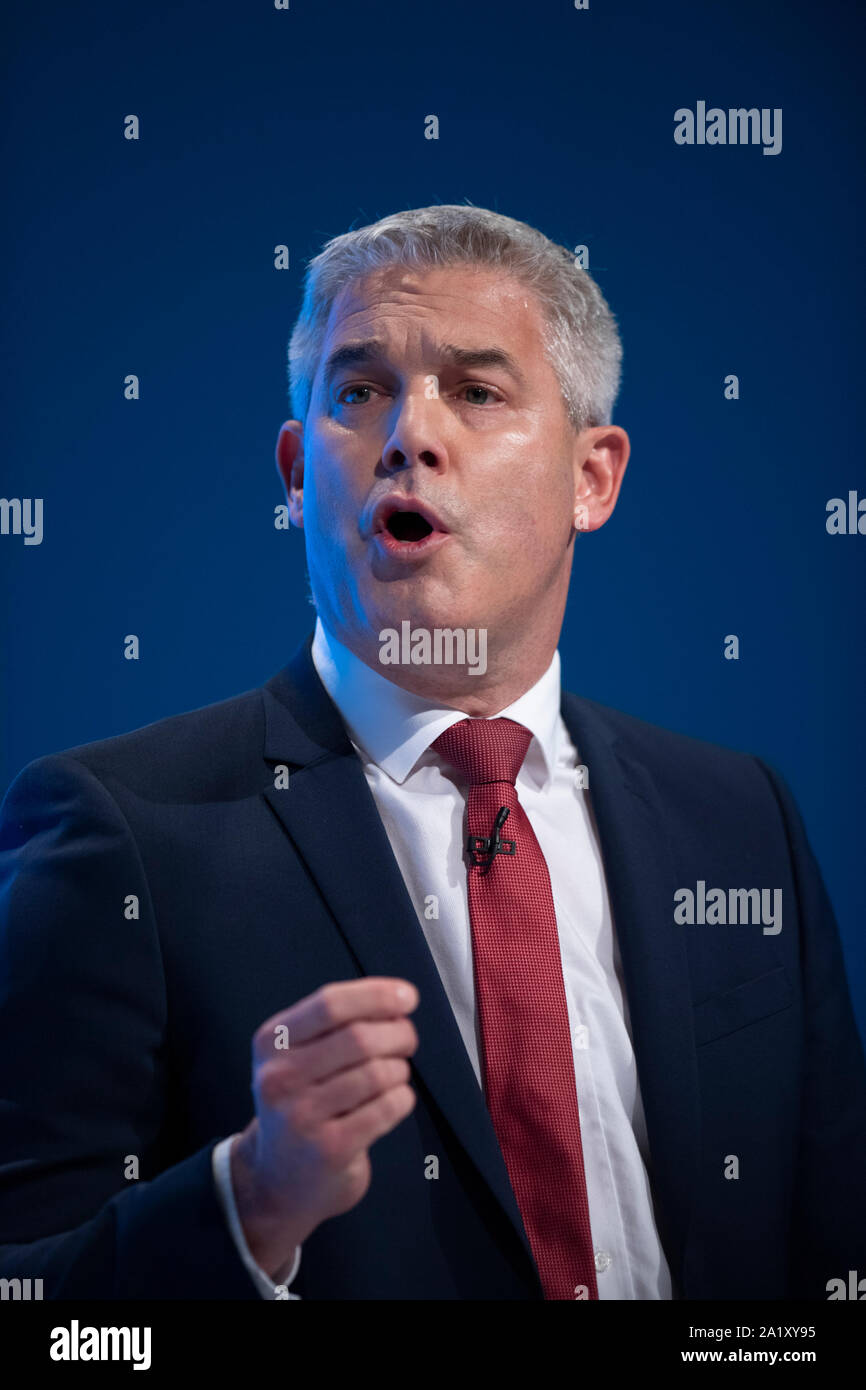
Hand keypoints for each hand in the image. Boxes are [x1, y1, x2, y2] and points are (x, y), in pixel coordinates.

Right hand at [230, 977, 418, 1277]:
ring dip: (400, 1069)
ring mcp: (302, 1116)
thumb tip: (397, 1000)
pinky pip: (386, 1108)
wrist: (276, 1180)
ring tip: (395, 1075)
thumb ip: (335, 1024)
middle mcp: (279, 1078)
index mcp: (271, 1042)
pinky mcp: (329, 1150)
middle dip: (398, 1033)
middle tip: (408, 1039)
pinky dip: (402, 1098)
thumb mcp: (295, 1056)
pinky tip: (394, 1101)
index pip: (330, 1004)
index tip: (407, 997)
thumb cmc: (300, 1104)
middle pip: (359, 1038)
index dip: (376, 995)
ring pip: (377, 1073)